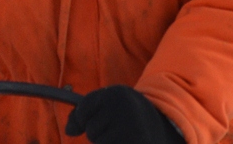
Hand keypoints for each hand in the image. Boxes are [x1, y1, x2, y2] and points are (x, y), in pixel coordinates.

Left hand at [65, 85, 184, 143]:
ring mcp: (132, 129)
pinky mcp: (134, 143)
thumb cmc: (127, 116)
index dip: (84, 118)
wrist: (164, 129)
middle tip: (120, 129)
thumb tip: (68, 130)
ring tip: (124, 137)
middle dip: (100, 134)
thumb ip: (85, 111)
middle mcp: (125, 108)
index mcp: (117, 93)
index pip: (83, 109)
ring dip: (108, 143)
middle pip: (92, 130)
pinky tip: (126, 141)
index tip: (100, 118)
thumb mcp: (110, 104)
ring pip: (100, 142)